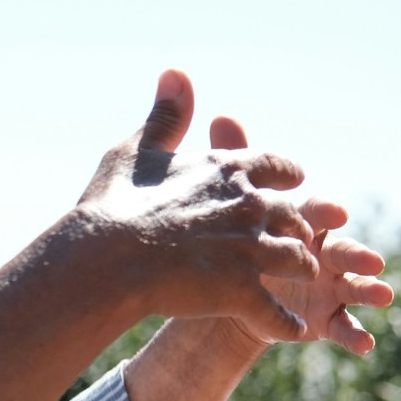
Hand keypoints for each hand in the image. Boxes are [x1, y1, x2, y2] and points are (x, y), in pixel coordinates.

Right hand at [74, 69, 321, 342]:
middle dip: (299, 229)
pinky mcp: (242, 293)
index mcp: (228, 171)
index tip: (291, 184)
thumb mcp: (135, 152)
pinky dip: (285, 323)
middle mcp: (250, 208)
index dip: (287, 178)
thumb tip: (177, 72)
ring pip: (299, 261)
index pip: (280, 168)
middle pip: (296, 217)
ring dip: (297, 271)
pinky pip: (280, 314)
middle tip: (298, 241)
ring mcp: (250, 252)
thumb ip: (166, 116)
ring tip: (292, 285)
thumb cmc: (110, 207)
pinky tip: (285, 328)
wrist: (101, 260)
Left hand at [205, 116, 393, 354]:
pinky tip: (363, 345)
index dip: (325, 214)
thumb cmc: (230, 237)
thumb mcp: (228, 202)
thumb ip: (233, 163)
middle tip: (369, 260)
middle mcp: (322, 250)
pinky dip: (354, 335)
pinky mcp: (323, 316)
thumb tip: (222, 114)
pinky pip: (342, 327)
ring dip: (368, 290)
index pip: (317, 213)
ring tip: (382, 295)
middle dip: (357, 254)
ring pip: (354, 286)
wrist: (221, 289)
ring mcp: (327, 284)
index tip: (332, 213)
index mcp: (303, 221)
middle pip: (343, 249)